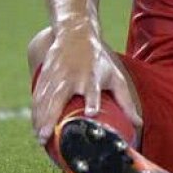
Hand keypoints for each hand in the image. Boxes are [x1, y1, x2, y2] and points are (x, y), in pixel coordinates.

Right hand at [31, 22, 140, 143]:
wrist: (75, 33)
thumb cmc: (98, 60)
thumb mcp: (114, 76)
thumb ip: (125, 101)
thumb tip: (139, 125)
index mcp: (91, 76)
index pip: (93, 89)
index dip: (93, 100)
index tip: (92, 112)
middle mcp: (72, 76)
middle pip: (60, 97)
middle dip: (52, 117)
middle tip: (46, 137)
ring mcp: (56, 76)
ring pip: (45, 99)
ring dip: (40, 119)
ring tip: (40, 139)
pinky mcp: (45, 76)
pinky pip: (38, 97)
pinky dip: (35, 112)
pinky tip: (34, 127)